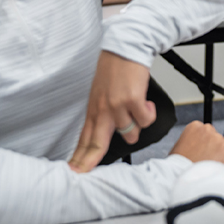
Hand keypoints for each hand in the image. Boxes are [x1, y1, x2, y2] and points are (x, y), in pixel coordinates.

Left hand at [69, 51, 154, 172]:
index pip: (84, 139)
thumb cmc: (116, 70)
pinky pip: (145, 120)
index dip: (79, 157)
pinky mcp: (133, 101)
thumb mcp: (102, 94)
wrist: (125, 49)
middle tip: (83, 173)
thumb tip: (116, 132)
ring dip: (138, 125)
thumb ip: (104, 114)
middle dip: (89, 162)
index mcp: (94, 110)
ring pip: (131, 134)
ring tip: (139, 109)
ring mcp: (117, 107)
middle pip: (96, 144)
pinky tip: (147, 102)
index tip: (73, 170)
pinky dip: (150, 113)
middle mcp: (103, 111)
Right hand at [170, 121, 223, 169]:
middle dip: (214, 151)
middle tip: (207, 163)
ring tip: (210, 170)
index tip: (202, 154)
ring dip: (221, 160)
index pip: (206, 134)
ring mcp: (220, 140)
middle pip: (217, 141)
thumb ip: (189, 144)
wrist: (184, 178)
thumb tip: (193, 150)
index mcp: (195, 127)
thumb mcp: (178, 150)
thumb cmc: (178, 167)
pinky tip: (218, 173)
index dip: (205, 146)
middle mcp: (208, 130)